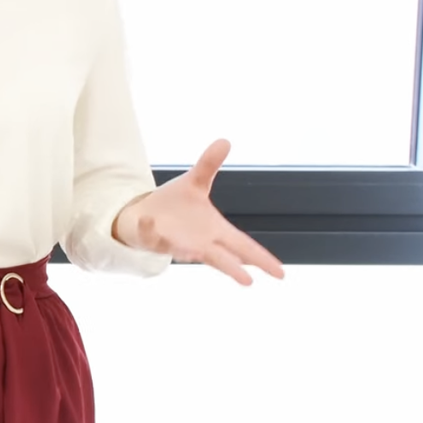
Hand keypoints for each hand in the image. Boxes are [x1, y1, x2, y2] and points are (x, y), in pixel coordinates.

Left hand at [112, 140, 286, 285]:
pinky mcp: (152, 239)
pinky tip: (150, 221)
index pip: (243, 246)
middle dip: (233, 269)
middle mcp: (199, 243)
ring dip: (187, 251)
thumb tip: (225, 141)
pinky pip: (152, 235)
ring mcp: (176, 244)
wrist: (141, 213)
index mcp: (214, 230)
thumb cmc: (175, 205)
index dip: (261, 258)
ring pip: (184, 251)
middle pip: (221, 259)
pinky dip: (151, 230)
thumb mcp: (194, 182)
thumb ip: (209, 165)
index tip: (281, 272)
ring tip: (194, 254)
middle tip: (249, 281)